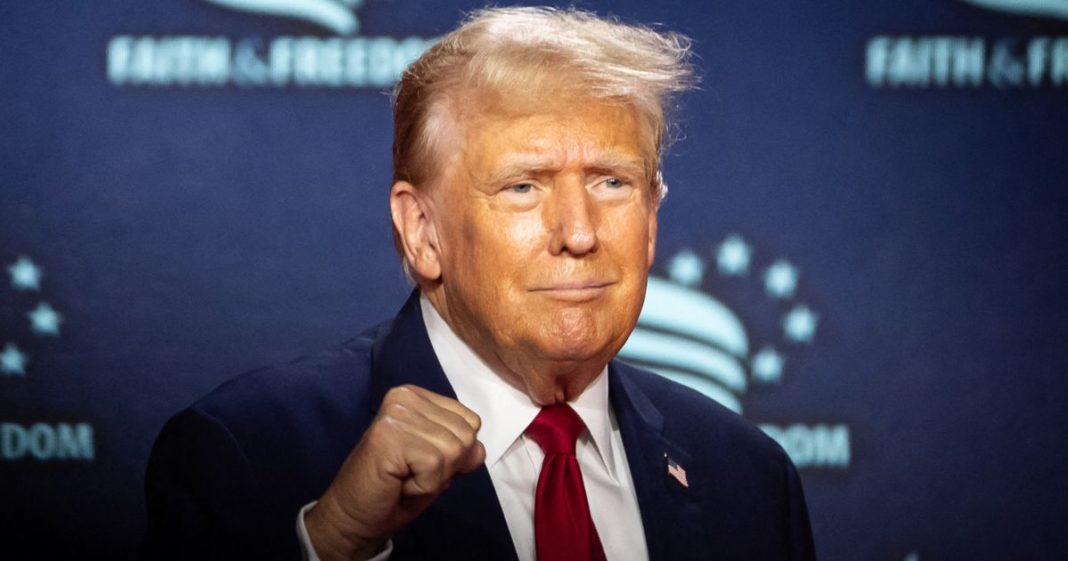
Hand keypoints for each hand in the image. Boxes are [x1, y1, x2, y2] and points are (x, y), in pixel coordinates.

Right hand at [305, 385, 485, 560]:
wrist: (355, 517)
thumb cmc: (395, 491)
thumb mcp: (440, 467)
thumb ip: (462, 451)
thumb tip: (478, 449)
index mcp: (417, 397)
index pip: (471, 421)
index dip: (456, 454)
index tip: (422, 463)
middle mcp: (405, 397)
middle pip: (465, 435)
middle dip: (446, 467)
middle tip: (411, 473)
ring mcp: (396, 414)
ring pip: (452, 450)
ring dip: (433, 478)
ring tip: (404, 477)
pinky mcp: (389, 435)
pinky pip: (434, 464)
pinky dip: (423, 485)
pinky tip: (399, 483)